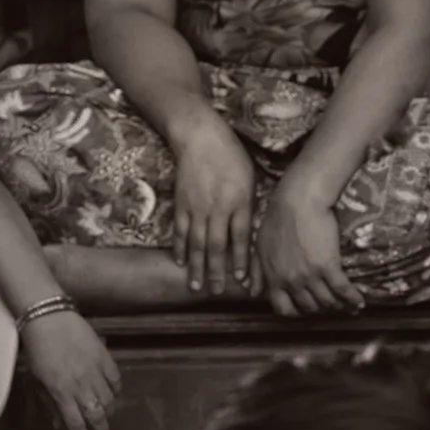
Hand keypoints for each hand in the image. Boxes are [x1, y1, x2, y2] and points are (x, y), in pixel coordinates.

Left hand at [21, 307, 120, 429]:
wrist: (49, 317)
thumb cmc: (37, 349)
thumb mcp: (37, 379)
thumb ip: (50, 401)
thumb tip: (59, 423)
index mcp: (62, 392)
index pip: (75, 422)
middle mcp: (81, 385)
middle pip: (97, 415)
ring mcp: (96, 372)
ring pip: (109, 401)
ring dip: (109, 412)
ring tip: (107, 417)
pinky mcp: (106, 358)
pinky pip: (116, 381)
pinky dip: (116, 391)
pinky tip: (112, 393)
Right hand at [170, 116, 256, 295]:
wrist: (201, 138)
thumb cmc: (232, 158)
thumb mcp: (250, 180)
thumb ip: (249, 208)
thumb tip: (250, 234)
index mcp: (239, 203)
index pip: (240, 238)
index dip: (241, 260)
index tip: (242, 280)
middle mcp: (218, 209)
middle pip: (216, 246)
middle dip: (216, 272)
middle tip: (217, 292)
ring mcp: (197, 207)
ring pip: (196, 243)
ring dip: (196, 267)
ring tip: (195, 287)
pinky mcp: (181, 204)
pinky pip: (180, 231)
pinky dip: (179, 248)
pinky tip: (180, 262)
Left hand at [255, 186, 363, 316]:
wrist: (298, 200)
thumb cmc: (277, 218)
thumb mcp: (260, 246)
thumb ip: (258, 272)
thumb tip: (253, 292)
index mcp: (273, 277)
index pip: (283, 308)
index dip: (296, 312)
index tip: (305, 308)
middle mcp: (291, 280)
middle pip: (309, 306)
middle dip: (320, 308)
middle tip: (330, 303)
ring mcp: (310, 275)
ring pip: (327, 301)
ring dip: (338, 306)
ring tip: (346, 305)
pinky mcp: (328, 265)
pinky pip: (343, 290)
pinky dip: (352, 299)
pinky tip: (359, 302)